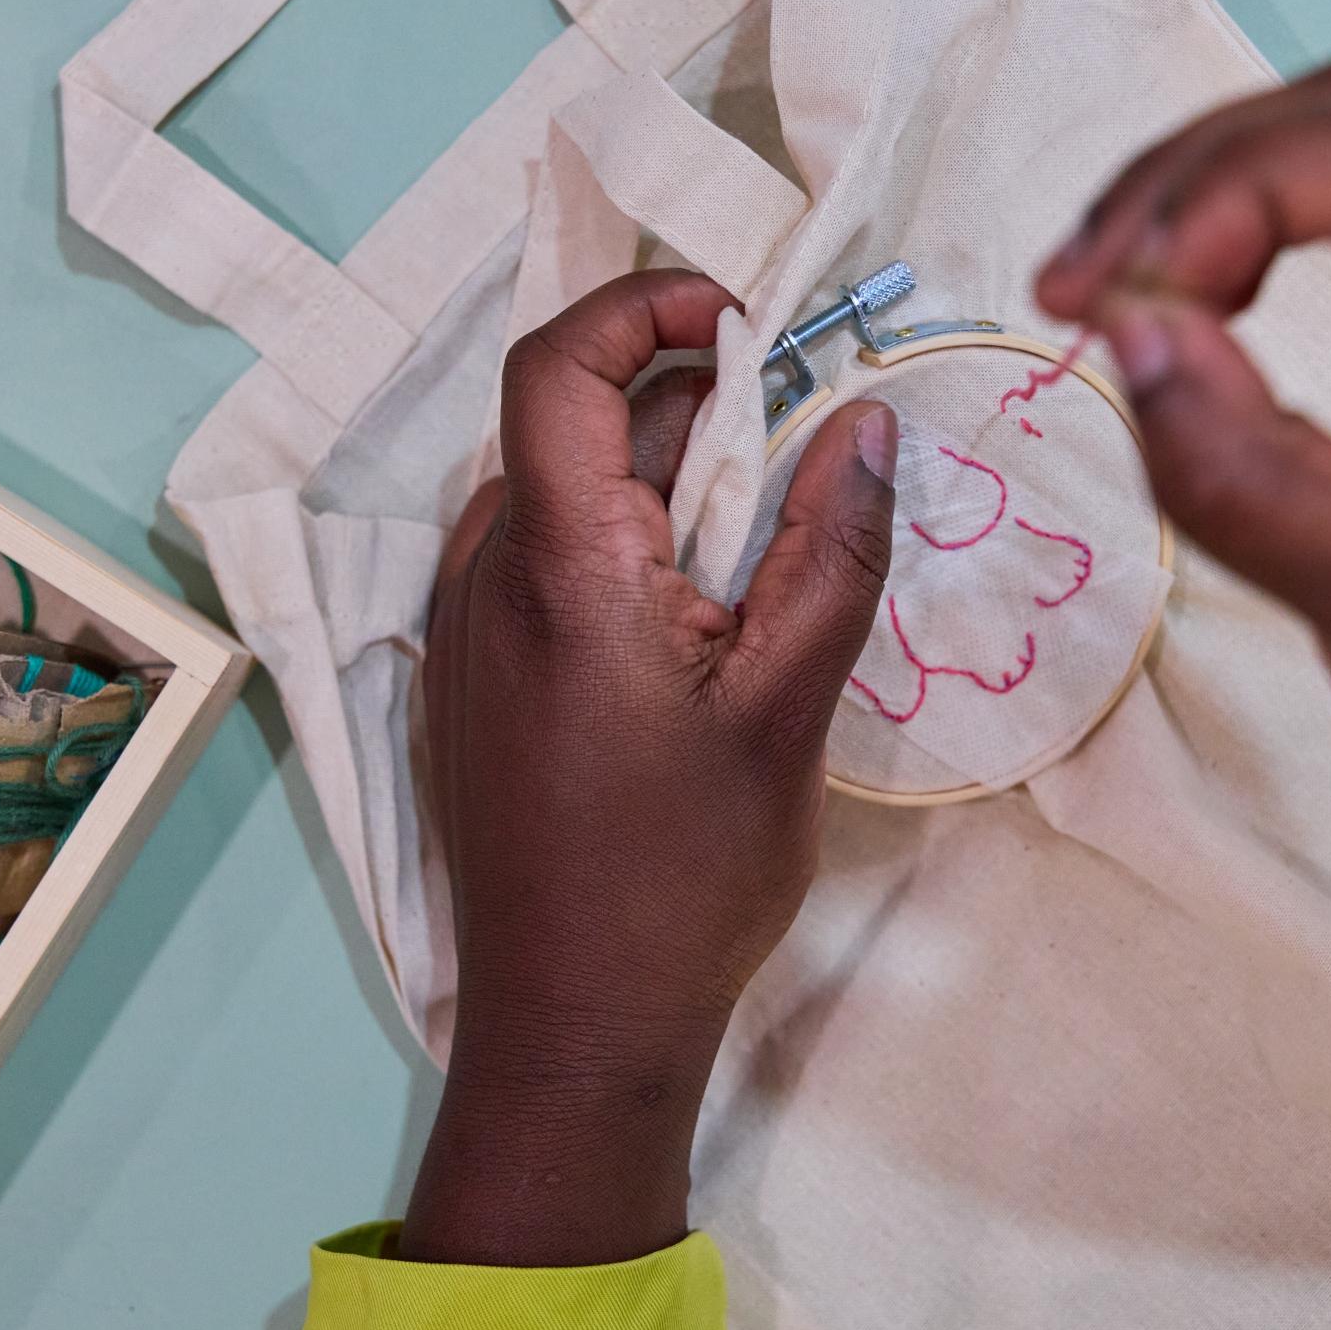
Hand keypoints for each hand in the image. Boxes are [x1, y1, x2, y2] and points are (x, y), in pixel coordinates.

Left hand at [403, 271, 898, 1266]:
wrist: (573, 1022)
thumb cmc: (683, 874)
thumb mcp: (788, 705)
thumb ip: (830, 550)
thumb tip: (866, 422)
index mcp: (554, 564)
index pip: (558, 363)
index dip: (646, 307)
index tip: (747, 323)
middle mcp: (483, 576)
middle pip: (577, 426)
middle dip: (694, 411)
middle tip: (803, 462)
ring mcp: (464, 631)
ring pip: (566, 494)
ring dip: (665, 488)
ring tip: (763, 563)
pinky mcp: (470, 679)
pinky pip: (544, 563)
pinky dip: (625, 549)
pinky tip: (699, 628)